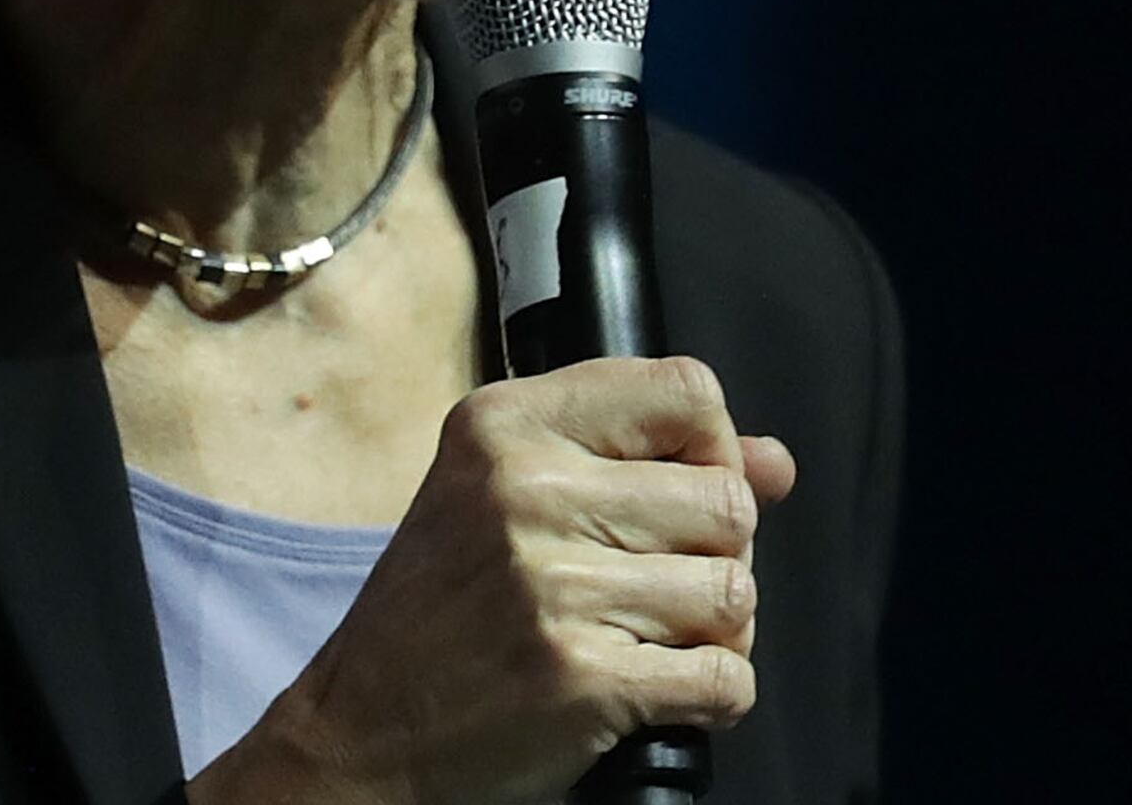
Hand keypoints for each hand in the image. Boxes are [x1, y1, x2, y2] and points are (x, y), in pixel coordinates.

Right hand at [212, 355, 798, 804]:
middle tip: (659, 593)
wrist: (355, 740)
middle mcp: (525, 489)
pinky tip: (657, 694)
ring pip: (734, 594)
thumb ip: (643, 462)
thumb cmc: (440, 616)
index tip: (684, 496)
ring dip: (713, 635)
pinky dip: (714, 699)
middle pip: (727, 502)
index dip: (714, 450)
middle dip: (717, 558)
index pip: (687, 391)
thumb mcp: (506, 499)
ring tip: (649, 645)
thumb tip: (776, 462)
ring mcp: (553, 585)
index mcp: (504, 425)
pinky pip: (726, 678)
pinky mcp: (581, 677)